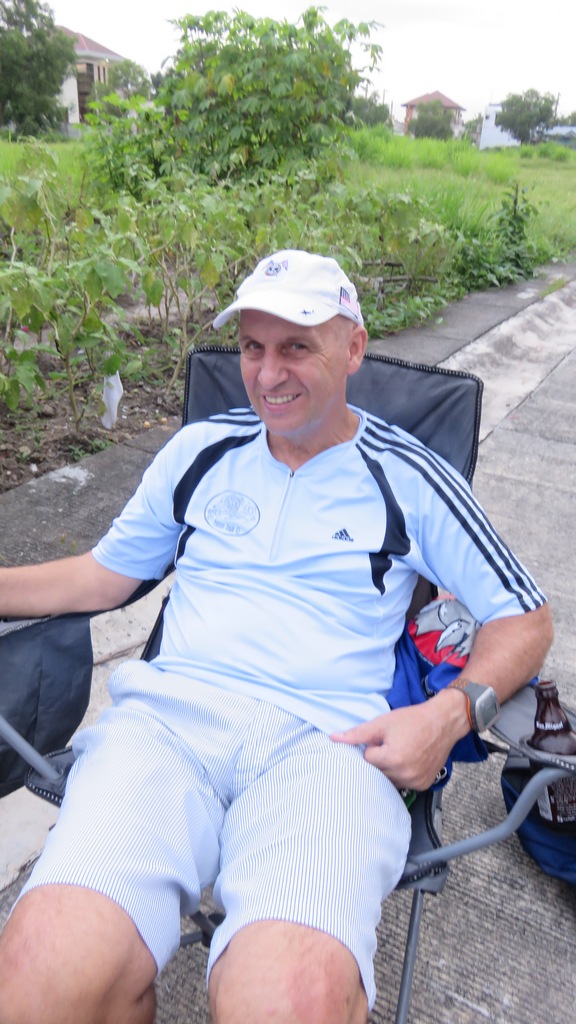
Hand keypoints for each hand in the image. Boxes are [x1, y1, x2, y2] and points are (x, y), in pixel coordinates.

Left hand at [331, 690, 469, 790]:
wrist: (443, 722)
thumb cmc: (412, 719)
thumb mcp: (382, 723)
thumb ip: (356, 734)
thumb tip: (333, 738)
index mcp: (392, 759)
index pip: (367, 759)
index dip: (374, 746)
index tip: (385, 738)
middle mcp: (405, 774)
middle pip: (377, 772)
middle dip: (380, 759)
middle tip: (394, 743)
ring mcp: (415, 781)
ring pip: (389, 780)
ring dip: (390, 768)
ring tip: (403, 750)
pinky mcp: (423, 785)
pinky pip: (403, 783)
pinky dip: (402, 774)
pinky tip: (411, 759)